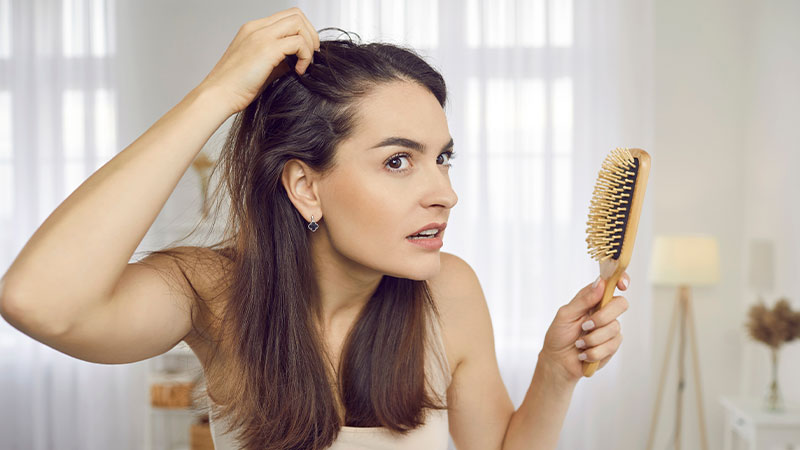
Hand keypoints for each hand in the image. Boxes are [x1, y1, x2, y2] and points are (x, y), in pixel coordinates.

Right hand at [197, 7, 320, 115]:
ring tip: (304, 64)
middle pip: (296, 15)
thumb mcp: (261, 68)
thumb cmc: (235, 87)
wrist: (218, 95)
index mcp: (254, 30)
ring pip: (298, 23)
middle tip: (311, 55)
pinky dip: (305, 57)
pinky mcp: (267, 49)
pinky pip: (298, 43)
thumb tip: (297, 61)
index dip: (303, 31)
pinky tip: (298, 71)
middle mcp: (257, 28)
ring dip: (309, 44)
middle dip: (310, 34)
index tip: (306, 52)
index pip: (287, 17)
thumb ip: (279, 60)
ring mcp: (261, 36)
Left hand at [539, 273, 629, 383]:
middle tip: (585, 326)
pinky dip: (593, 352)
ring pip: (614, 328)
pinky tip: (583, 353)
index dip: (621, 280)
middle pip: (620, 304)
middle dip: (602, 317)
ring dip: (592, 339)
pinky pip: (611, 346)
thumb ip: (583, 300)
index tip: (622, 286)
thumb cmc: (559, 335)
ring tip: (579, 343)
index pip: (611, 284)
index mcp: (592, 299)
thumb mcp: (566, 315)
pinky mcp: (612, 345)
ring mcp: (610, 328)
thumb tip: (600, 283)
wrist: (559, 362)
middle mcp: (604, 311)